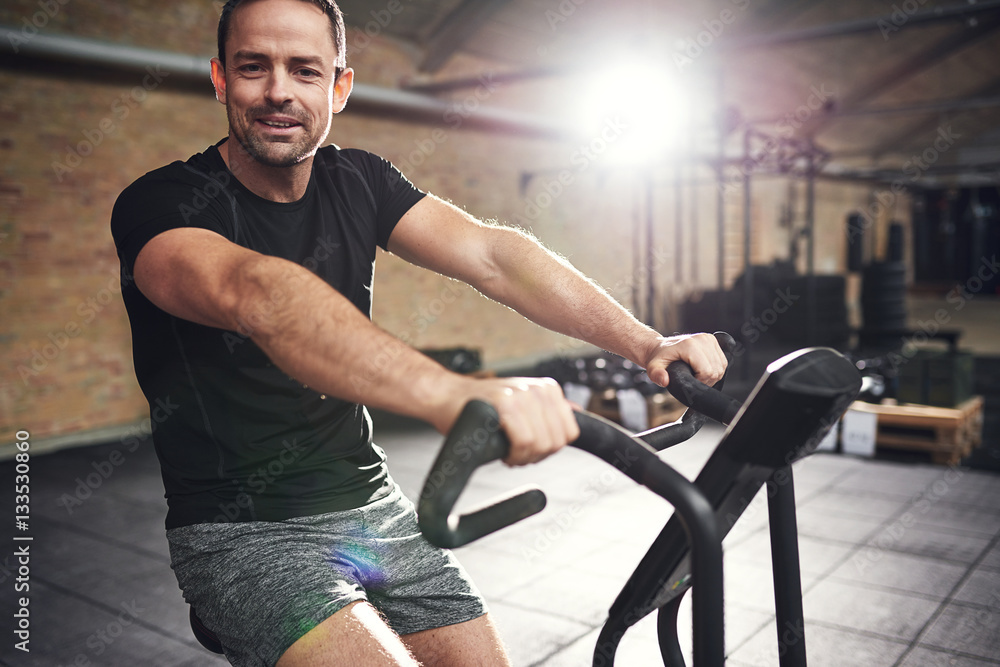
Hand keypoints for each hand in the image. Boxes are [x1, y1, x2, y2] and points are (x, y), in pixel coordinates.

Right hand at [448, 376, 579, 465]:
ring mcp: (522, 393)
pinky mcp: (505, 402)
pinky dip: (513, 455)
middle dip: (535, 456)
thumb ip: (549, 410)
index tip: (528, 448)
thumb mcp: (521, 405)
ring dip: (522, 457)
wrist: (445, 397)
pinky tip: (500, 451)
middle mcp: (538, 388)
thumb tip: (577, 413)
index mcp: (547, 388)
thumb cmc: (480, 407)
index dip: (548, 449)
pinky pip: (524, 442)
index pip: (570, 433)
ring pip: (541, 444)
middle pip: (557, 441)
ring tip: (506, 450)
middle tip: (514, 453)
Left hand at [642, 333, 727, 387]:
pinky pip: (723, 361)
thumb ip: (657, 375)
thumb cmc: (660, 358)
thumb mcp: (653, 368)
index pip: (706, 371)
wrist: (662, 348)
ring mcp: (709, 339)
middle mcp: (702, 339)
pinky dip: (716, 369)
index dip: (700, 382)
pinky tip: (704, 370)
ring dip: (712, 376)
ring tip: (698, 375)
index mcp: (689, 345)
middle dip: (706, 380)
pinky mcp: (713, 341)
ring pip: (721, 367)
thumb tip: (664, 380)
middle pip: (715, 370)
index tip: (690, 382)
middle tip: (693, 380)